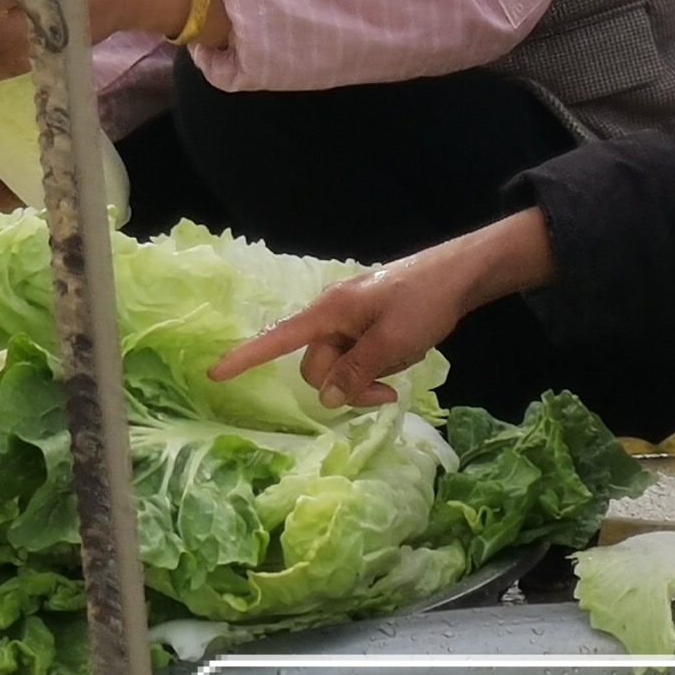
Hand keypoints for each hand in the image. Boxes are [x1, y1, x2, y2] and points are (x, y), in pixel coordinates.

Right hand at [208, 212, 555, 407]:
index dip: (245, 357)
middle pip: (316, 365)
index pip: (277, 338)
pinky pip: (357, 357)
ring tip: (398, 373)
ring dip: (363, 379)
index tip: (215, 374)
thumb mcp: (391, 343)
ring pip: (339, 367)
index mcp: (329, 313)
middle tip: (385, 391)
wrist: (459, 276)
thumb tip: (324, 397)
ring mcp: (349, 322)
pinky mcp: (366, 327)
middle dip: (344, 385)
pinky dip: (374, 367)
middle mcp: (332, 316)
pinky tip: (401, 359)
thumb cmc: (423, 302)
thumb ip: (355, 371)